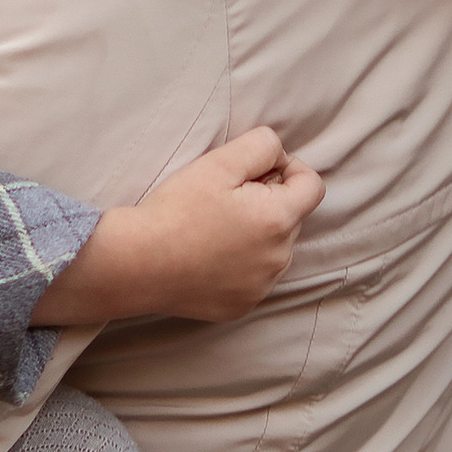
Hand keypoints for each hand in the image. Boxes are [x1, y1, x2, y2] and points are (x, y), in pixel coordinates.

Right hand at [39, 128, 321, 327]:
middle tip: (223, 198)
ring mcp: (262, 286)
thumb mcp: (218, 162)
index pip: (313, 186)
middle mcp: (280, 257)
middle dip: (268, 201)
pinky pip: (254, 277)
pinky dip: (240, 264)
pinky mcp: (242, 305)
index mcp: (279, 219)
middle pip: (291, 217)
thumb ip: (261, 146)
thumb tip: (279, 155)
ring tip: (212, 228)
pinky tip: (207, 255)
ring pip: (274, 248)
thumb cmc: (176, 210)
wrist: (137, 264)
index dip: (288, 169)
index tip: (254, 171)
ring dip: (256, 234)